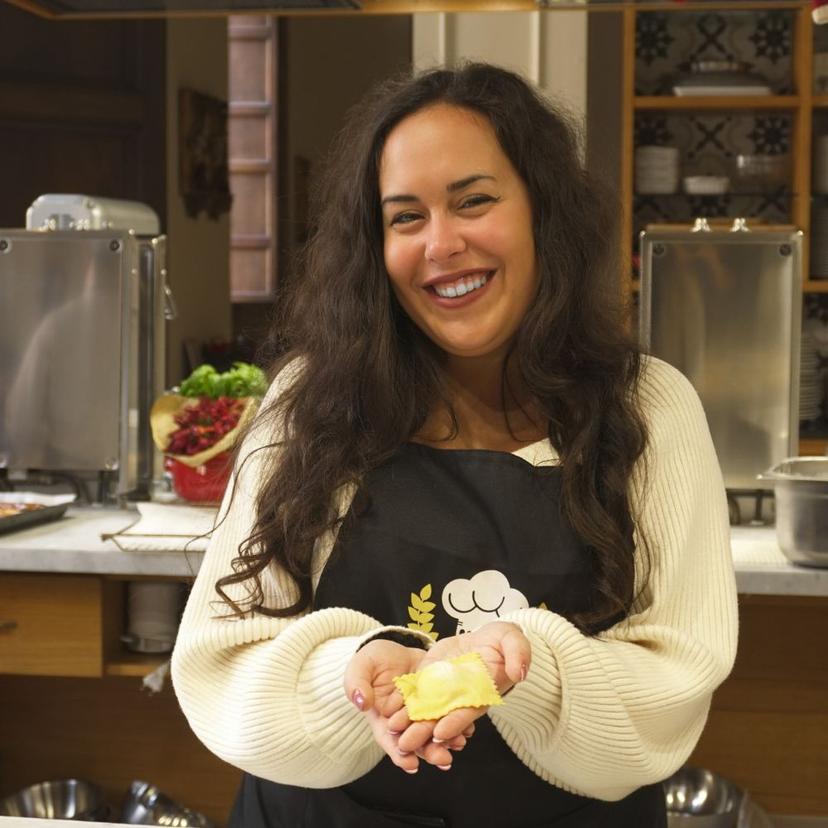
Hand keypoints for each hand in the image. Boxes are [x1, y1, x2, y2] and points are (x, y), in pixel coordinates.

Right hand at [344, 639, 469, 772]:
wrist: (395, 648)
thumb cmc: (373, 661)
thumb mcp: (360, 668)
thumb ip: (356, 684)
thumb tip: (361, 702)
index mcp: (383, 720)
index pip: (390, 740)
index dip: (399, 754)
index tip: (411, 764)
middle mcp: (405, 722)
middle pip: (417, 741)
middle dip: (430, 751)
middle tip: (443, 760)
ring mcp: (423, 712)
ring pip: (435, 730)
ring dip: (448, 739)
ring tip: (459, 742)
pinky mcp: (438, 699)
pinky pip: (448, 712)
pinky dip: (458, 721)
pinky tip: (467, 725)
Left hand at [387, 621, 530, 753]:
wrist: (486, 636)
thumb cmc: (503, 640)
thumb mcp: (514, 639)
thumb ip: (518, 654)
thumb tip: (519, 673)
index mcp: (483, 692)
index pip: (469, 711)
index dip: (456, 722)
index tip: (440, 733)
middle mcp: (462, 697)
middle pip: (443, 718)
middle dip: (425, 732)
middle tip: (406, 744)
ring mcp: (445, 689)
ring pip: (426, 709)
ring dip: (410, 721)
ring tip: (391, 729)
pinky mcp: (432, 678)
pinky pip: (416, 691)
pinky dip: (403, 700)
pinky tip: (387, 708)